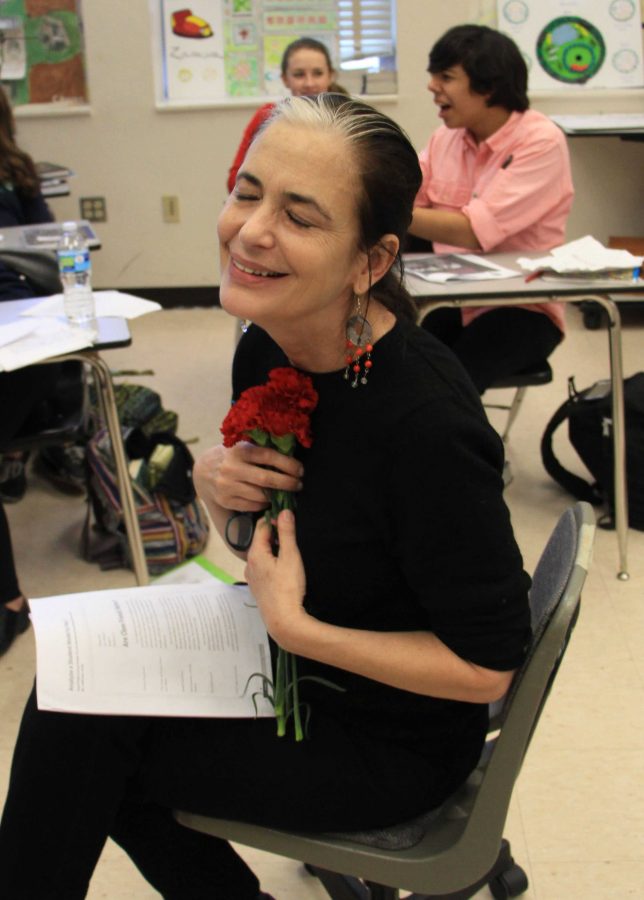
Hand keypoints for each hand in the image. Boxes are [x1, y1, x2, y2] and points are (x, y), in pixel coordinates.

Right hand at [194, 442, 303, 513]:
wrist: (204, 471)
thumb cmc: (231, 456)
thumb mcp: (242, 446)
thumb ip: (261, 449)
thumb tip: (290, 453)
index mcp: (239, 450)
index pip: (269, 456)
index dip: (288, 464)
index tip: (300, 470)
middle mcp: (232, 468)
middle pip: (267, 479)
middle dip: (287, 483)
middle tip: (299, 485)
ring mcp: (227, 486)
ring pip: (260, 496)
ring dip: (277, 496)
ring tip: (286, 493)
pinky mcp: (226, 501)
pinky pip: (252, 506)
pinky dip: (264, 504)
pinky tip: (269, 499)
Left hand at [245, 509, 309, 648]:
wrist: (283, 620)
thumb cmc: (288, 588)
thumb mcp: (291, 556)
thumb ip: (287, 533)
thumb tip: (284, 512)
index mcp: (255, 553)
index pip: (262, 526)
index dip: (275, 519)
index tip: (288, 518)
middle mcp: (249, 564)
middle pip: (261, 540)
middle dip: (276, 535)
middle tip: (292, 535)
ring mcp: (252, 577)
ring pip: (262, 555)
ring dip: (274, 550)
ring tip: (290, 553)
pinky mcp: (257, 587)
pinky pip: (263, 568)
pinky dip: (272, 563)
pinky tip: (284, 570)